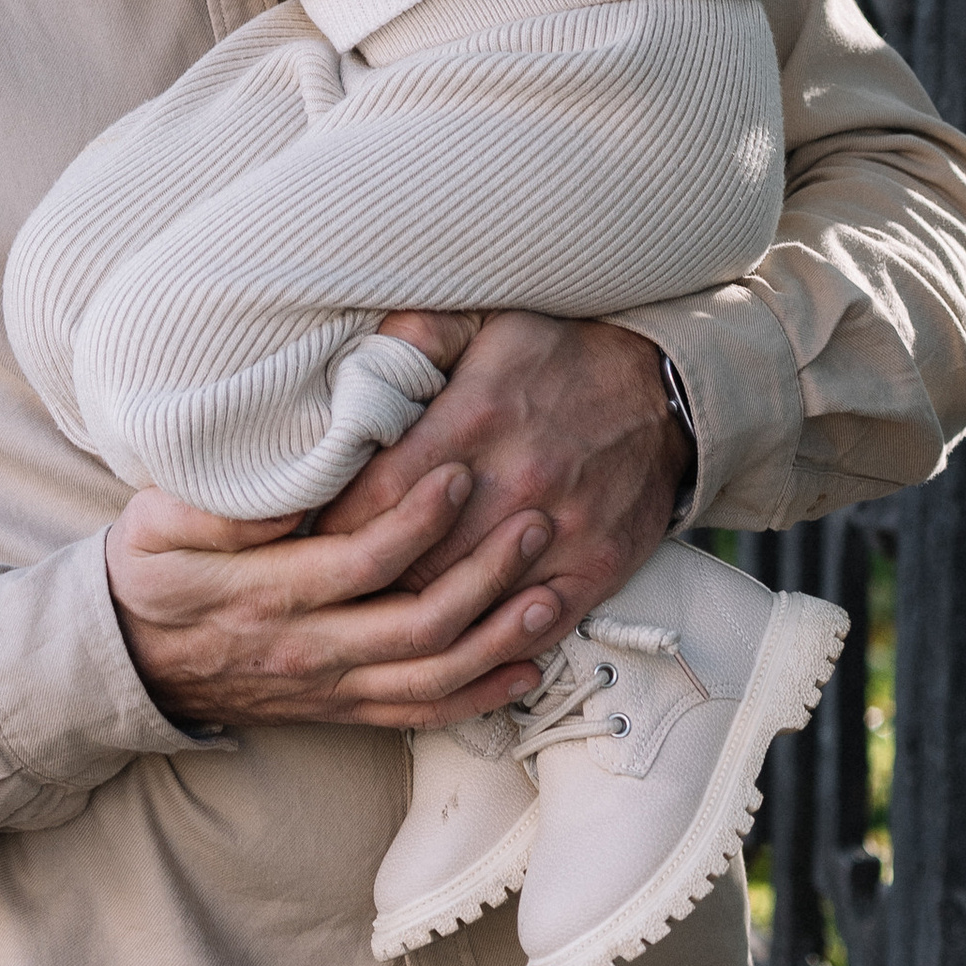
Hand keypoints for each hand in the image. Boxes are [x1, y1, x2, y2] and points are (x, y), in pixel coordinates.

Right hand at [105, 457, 568, 734]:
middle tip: (535, 521)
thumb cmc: (149, 575)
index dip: (420, 521)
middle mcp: (309, 651)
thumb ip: (222, 509)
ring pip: (431, 678)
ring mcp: (329, 687)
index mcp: (267, 595)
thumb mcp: (154, 524)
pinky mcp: (340, 708)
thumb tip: (295, 496)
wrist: (129, 662)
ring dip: (497, 640)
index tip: (462, 470)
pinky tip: (524, 669)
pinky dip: (479, 697)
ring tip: (551, 596)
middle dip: (487, 576)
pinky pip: (420, 714)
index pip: (363, 562)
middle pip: (418, 626)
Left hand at [318, 312, 691, 634]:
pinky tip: (452, 643)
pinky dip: (488, 643)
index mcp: (477, 417)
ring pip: (466, 601)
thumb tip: (354, 363)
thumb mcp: (483, 322)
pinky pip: (530, 627)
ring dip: (416, 615)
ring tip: (371, 622)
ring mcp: (560, 531)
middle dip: (366, 578)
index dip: (334, 519)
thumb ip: (414, 336)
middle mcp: (517, 479)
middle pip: (415, 558)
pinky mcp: (595, 569)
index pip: (380, 491)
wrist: (659, 395)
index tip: (305, 533)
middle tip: (328, 587)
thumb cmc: (555, 359)